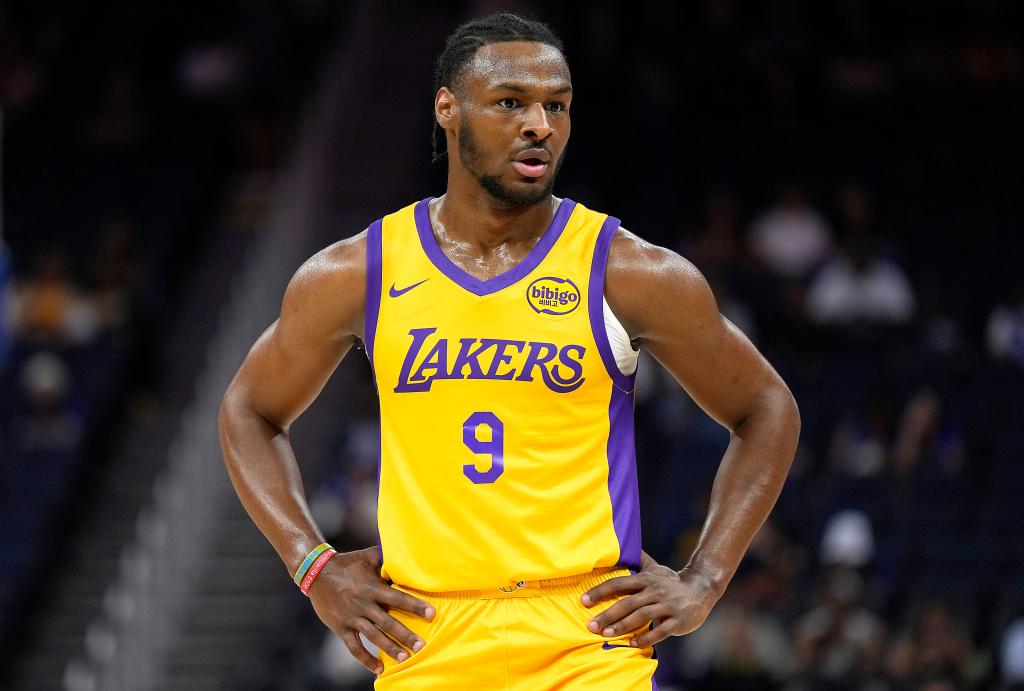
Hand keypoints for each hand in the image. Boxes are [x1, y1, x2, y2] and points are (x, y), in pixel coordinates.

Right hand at [307, 546, 434, 673]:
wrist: (316, 573)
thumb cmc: (347, 563)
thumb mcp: (367, 556)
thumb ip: (386, 557)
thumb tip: (406, 555)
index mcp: (372, 587)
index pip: (398, 598)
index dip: (415, 606)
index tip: (431, 614)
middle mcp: (363, 604)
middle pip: (388, 622)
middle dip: (405, 635)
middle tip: (421, 646)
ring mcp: (352, 618)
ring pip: (373, 636)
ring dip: (389, 648)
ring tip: (405, 658)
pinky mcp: (341, 628)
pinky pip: (354, 647)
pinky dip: (365, 659)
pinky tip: (378, 668)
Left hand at [580, 560, 720, 647]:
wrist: (701, 591)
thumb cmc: (671, 583)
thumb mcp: (655, 569)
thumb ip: (638, 560)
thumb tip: (622, 545)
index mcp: (646, 579)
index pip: (618, 583)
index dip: (600, 591)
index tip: (583, 601)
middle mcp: (655, 591)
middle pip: (628, 603)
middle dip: (607, 614)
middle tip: (591, 626)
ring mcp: (667, 606)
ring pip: (642, 616)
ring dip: (623, 626)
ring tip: (607, 635)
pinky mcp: (678, 621)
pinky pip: (660, 630)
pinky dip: (646, 637)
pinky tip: (633, 643)